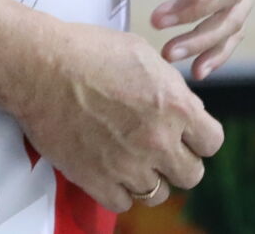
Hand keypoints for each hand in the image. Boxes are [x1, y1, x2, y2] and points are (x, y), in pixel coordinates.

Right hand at [4, 21, 222, 209]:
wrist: (42, 67)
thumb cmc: (90, 52)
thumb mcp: (146, 57)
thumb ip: (173, 89)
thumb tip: (185, 107)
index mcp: (175, 106)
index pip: (212, 142)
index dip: (201, 138)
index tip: (189, 136)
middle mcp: (157, 140)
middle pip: (191, 175)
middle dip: (180, 161)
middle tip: (163, 150)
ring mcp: (127, 165)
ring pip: (159, 194)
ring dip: (151, 178)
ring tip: (136, 160)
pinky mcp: (96, 180)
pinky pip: (123, 202)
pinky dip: (121, 191)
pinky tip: (113, 171)